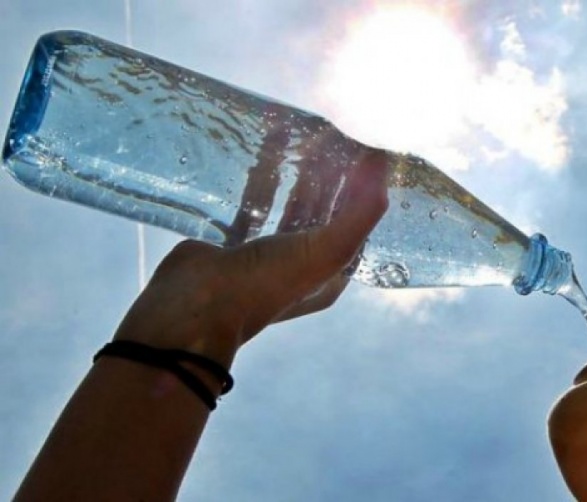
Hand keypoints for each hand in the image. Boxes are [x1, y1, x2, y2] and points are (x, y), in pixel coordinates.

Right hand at [112, 149, 388, 367]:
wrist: (195, 305)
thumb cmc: (268, 282)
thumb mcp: (327, 250)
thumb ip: (361, 211)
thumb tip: (384, 165)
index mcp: (329, 275)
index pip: (355, 225)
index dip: (360, 191)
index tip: (361, 154)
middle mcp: (300, 267)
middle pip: (322, 214)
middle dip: (329, 178)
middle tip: (329, 138)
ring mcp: (265, 258)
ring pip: (287, 208)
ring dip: (294, 176)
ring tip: (298, 139)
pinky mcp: (233, 245)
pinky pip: (251, 206)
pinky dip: (258, 182)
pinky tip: (261, 154)